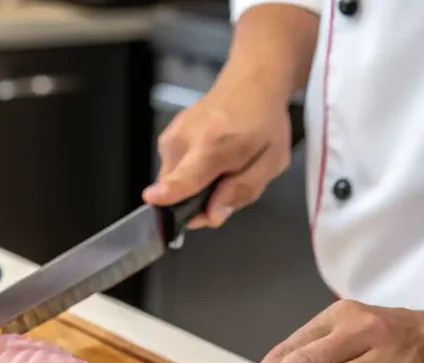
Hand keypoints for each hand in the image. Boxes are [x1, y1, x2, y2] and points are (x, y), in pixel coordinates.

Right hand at [142, 69, 292, 227]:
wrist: (250, 85)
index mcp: (213, 146)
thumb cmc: (265, 123)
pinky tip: (211, 160)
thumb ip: (242, 191)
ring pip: (173, 182)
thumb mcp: (271, 163)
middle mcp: (184, 139)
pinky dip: (190, 174)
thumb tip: (211, 216)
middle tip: (227, 188)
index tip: (152, 199)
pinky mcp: (166, 137)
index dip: (168, 193)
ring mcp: (171, 136)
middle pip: (177, 189)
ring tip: (223, 170)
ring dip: (196, 188)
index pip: (184, 176)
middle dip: (198, 203)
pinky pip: (173, 171)